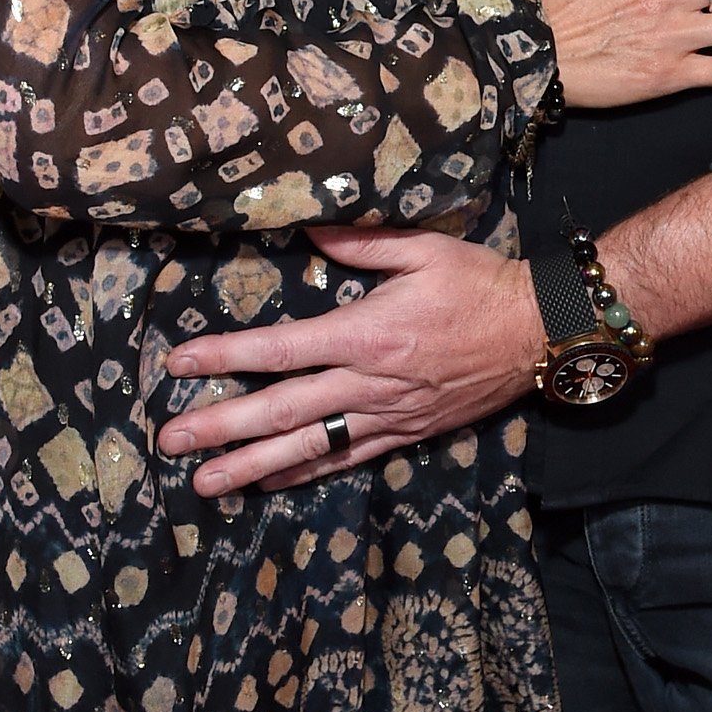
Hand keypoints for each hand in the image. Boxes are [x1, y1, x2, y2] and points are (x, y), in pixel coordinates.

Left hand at [157, 229, 544, 497]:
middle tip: (171, 444)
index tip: (179, 365)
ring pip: (308, 446)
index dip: (225, 357)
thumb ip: (360, 240)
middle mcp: (370, 382)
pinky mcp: (406, 433)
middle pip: (281, 410)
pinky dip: (305, 471)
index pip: (279, 349)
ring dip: (252, 466)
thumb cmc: (480, 284)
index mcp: (366, 332)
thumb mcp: (423, 248)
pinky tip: (269, 481)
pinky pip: (347, 458)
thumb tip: (307, 227)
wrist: (540, 332)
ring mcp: (387, 415)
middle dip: (221, 429)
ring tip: (205, 484)